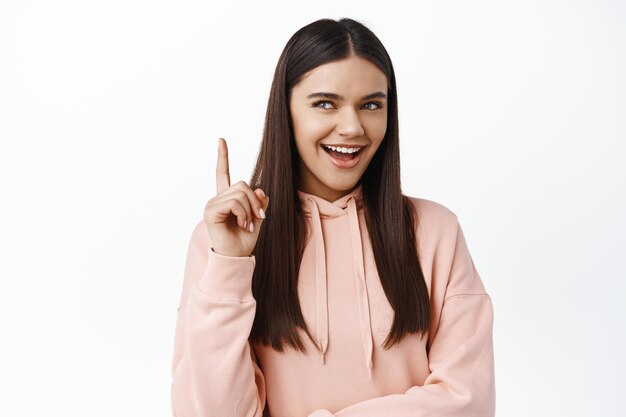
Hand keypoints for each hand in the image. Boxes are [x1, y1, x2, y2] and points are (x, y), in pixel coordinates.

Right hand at [203, 138, 269, 256]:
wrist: (236, 258)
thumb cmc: (244, 240)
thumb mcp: (257, 218)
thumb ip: (259, 202)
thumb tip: (260, 189)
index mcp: (227, 198)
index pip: (223, 173)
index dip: (223, 156)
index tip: (221, 140)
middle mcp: (217, 199)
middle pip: (242, 184)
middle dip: (255, 201)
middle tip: (258, 218)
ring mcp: (212, 204)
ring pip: (240, 193)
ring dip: (251, 210)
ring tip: (249, 225)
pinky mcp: (210, 211)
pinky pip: (234, 203)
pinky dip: (244, 214)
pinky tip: (243, 225)